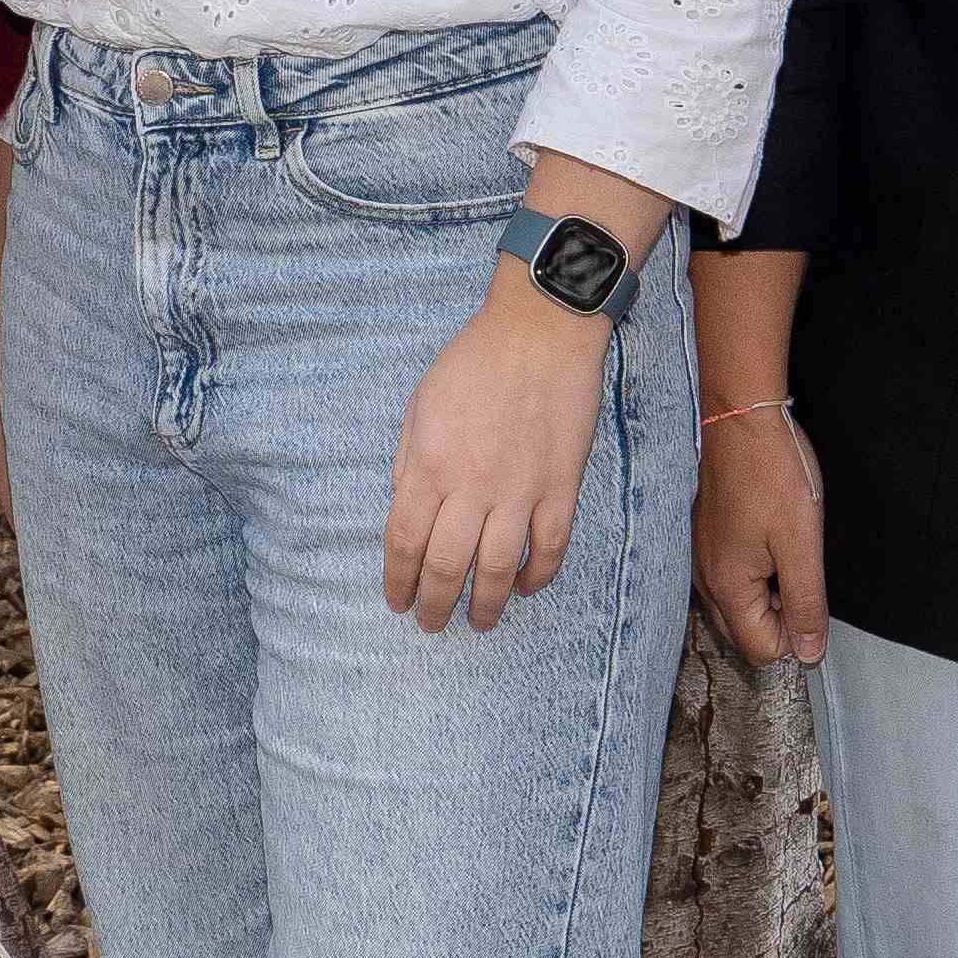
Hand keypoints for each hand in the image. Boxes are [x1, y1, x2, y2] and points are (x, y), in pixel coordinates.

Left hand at [385, 288, 613, 633]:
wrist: (539, 333)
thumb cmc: (473, 361)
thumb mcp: (419, 404)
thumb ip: (408, 460)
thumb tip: (404, 505)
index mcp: (429, 466)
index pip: (404, 543)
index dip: (397, 581)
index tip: (396, 602)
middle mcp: (470, 488)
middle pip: (446, 567)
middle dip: (433, 605)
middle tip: (430, 624)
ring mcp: (519, 492)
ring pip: (497, 571)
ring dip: (484, 606)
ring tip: (477, 623)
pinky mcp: (560, 488)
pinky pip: (549, 549)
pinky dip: (537, 577)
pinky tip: (524, 588)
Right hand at [691, 406, 826, 665]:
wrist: (741, 418)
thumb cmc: (774, 475)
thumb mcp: (802, 545)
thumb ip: (805, 605)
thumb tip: (810, 655)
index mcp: (727, 587)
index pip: (762, 650)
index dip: (795, 632)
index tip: (808, 590)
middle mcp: (706, 580)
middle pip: (745, 633)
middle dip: (778, 618)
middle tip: (798, 571)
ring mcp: (701, 558)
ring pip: (737, 606)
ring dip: (767, 594)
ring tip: (785, 551)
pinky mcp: (706, 538)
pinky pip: (730, 578)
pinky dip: (753, 573)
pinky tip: (768, 537)